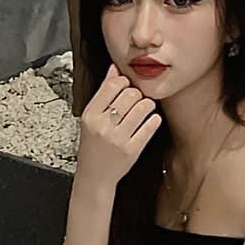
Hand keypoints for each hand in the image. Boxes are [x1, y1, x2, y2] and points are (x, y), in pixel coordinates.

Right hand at [76, 62, 161, 186]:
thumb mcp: (91, 118)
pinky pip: (150, 125)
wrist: (95, 176)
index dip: (123, 82)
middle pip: (130, 94)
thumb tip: (114, 69)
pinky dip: (153, 120)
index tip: (126, 87)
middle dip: (137, 94)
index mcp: (91, 115)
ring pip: (143, 107)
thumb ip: (103, 93)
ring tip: (144, 109)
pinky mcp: (132, 149)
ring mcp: (118, 138)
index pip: (112, 85)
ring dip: (147, 105)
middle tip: (137, 100)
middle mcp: (103, 126)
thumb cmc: (93, 145)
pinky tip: (149, 121)